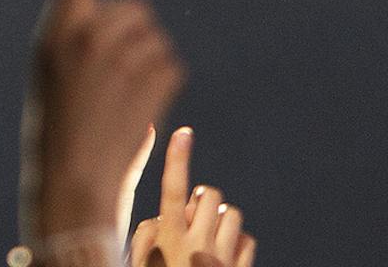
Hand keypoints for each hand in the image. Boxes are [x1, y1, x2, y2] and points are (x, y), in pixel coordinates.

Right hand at [26, 0, 186, 243]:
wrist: (69, 185)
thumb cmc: (60, 132)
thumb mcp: (56, 75)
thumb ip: (85, 39)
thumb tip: (137, 20)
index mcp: (53, 30)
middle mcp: (85, 34)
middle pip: (134, 8)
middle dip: (132, 37)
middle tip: (107, 83)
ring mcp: (120, 54)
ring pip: (155, 39)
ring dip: (147, 66)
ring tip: (117, 103)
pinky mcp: (151, 76)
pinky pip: (172, 65)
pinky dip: (163, 87)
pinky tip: (137, 112)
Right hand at [128, 127, 255, 266]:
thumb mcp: (140, 266)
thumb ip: (145, 237)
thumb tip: (160, 217)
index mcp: (169, 243)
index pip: (173, 191)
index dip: (177, 159)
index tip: (183, 133)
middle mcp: (198, 246)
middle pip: (209, 195)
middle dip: (200, 200)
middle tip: (190, 220)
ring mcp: (222, 258)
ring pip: (231, 213)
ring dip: (219, 220)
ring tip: (206, 238)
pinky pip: (247, 240)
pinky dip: (236, 242)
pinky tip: (223, 254)